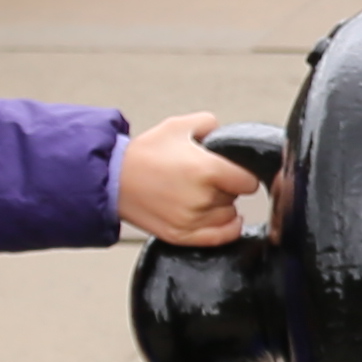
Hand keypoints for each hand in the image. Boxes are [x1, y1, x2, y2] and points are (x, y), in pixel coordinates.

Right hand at [118, 113, 259, 245]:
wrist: (113, 179)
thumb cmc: (144, 153)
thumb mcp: (178, 126)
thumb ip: (210, 124)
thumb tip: (227, 136)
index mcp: (207, 170)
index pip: (248, 181)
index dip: (241, 174)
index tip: (232, 171)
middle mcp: (203, 198)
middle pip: (236, 198)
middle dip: (226, 188)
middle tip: (204, 179)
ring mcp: (192, 220)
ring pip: (228, 216)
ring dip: (222, 207)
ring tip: (200, 194)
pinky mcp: (181, 236)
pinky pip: (220, 237)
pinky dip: (225, 228)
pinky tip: (220, 217)